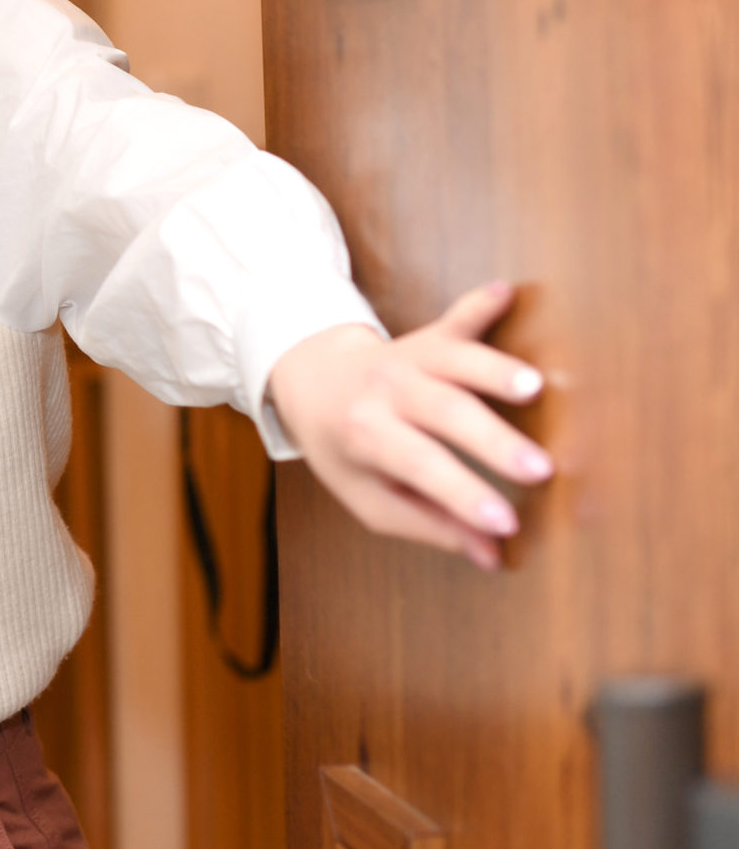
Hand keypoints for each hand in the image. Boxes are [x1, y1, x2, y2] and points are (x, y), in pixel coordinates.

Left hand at [267, 281, 553, 570]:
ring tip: (534, 386)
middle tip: (540, 469)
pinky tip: (505, 292)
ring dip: (493, 371)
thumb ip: (429, 525)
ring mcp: (408, 358)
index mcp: (368, 436)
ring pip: (453, 362)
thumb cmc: (345, 449)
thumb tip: (494, 557)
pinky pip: (455, 317)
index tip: (506, 524)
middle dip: (492, 442)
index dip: (462, 496)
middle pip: (443, 414)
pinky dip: (479, 304)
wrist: (309, 376)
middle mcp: (387, 393)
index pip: (419, 468)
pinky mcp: (429, 336)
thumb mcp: (368, 497)